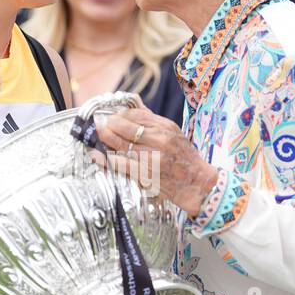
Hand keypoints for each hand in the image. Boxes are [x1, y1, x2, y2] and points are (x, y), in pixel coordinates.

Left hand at [96, 107, 218, 216]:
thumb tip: (134, 109)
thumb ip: (155, 124)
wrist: (198, 185)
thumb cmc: (186, 161)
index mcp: (166, 127)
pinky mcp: (146, 174)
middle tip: (98, 126)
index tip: (111, 117)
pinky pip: (121, 164)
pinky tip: (97, 156)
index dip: (119, 115)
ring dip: (104, 140)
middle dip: (107, 125)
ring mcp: (151, 157)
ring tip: (96, 138)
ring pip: (120, 144)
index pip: (136, 114)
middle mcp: (159, 140)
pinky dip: (106, 159)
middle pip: (124, 127)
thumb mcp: (175, 135)